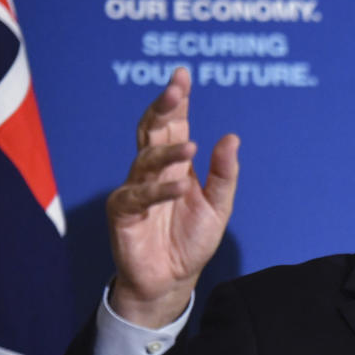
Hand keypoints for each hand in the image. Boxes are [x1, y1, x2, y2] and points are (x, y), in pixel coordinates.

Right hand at [106, 67, 239, 326]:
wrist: (173, 280)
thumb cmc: (193, 240)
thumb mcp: (218, 206)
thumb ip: (224, 174)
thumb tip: (232, 137)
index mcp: (175, 164)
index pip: (174, 124)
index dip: (177, 100)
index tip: (183, 75)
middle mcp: (152, 171)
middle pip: (153, 130)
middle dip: (163, 108)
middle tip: (176, 89)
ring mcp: (135, 189)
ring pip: (146, 160)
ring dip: (167, 152)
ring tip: (189, 146)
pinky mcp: (123, 212)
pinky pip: (139, 196)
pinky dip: (160, 191)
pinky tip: (180, 188)